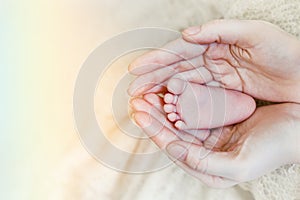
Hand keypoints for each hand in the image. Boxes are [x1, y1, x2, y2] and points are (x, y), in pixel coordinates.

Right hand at [128, 20, 299, 102]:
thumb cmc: (286, 52)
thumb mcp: (256, 33)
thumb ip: (220, 29)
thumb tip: (187, 34)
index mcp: (216, 43)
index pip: (179, 50)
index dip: (156, 59)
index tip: (135, 69)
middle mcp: (212, 59)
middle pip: (175, 69)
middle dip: (152, 79)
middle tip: (132, 91)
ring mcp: (217, 77)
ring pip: (182, 85)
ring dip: (162, 93)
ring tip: (143, 102)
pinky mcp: (223, 93)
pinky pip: (196, 98)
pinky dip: (180, 103)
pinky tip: (168, 109)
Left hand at [131, 94, 299, 187]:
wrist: (298, 129)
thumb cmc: (273, 150)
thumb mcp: (237, 165)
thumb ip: (202, 163)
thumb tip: (172, 148)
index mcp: (207, 166)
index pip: (173, 146)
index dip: (154, 130)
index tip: (140, 113)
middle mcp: (205, 151)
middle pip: (172, 131)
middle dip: (154, 116)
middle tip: (138, 99)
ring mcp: (211, 133)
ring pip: (180, 118)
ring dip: (164, 106)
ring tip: (148, 93)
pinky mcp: (218, 118)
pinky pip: (194, 108)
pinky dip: (181, 100)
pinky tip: (171, 91)